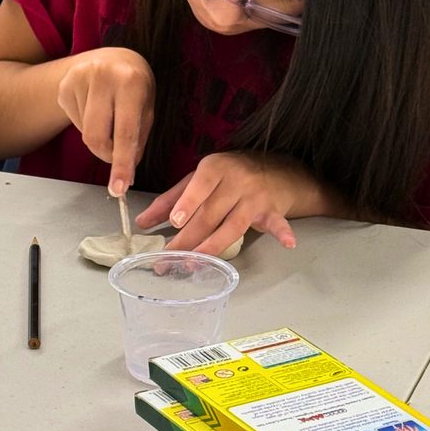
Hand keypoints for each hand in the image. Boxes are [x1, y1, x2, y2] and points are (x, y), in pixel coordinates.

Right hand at [57, 47, 154, 194]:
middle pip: (96, 138)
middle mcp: (102, 76)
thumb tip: (125, 172)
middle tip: (117, 154)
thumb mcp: (148, 108)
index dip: (122, 164)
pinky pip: (75, 124)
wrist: (112, 58)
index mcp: (130, 82)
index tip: (119, 188)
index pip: (125, 132)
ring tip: (109, 117)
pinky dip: (87, 126)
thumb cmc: (136, 87)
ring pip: (85, 134)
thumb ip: (138, 140)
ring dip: (99, 138)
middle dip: (107, 155)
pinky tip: (96, 109)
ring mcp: (78, 79)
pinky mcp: (63, 88)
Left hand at [135, 152, 335, 253]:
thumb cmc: (228, 175)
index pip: (200, 186)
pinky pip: (278, 222)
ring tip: (196, 263)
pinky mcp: (272, 210)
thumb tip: (141, 223)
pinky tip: (288, 243)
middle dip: (188, 239)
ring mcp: (255, 197)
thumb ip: (170, 199)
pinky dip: (283, 232)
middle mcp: (236, 181)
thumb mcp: (198, 179)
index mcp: (215, 168)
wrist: (275, 168)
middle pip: (211, 214)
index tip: (176, 221)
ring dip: (214, 246)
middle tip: (169, 259)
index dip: (188, 203)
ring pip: (233, 226)